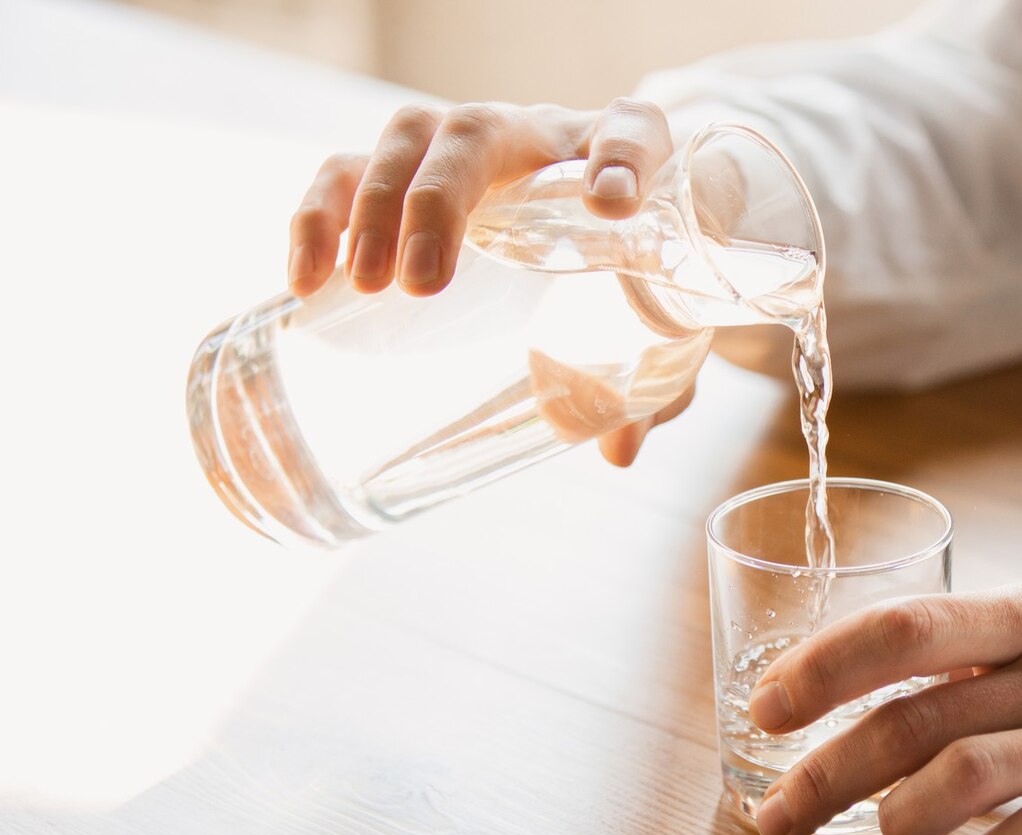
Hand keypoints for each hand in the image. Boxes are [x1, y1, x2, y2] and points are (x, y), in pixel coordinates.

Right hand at [287, 98, 685, 465]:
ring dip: (376, 206)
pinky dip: (317, 217)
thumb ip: (648, 388)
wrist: (600, 236)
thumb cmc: (629, 276)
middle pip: (480, 131)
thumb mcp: (651, 332)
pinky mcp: (402, 175)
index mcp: (615, 158)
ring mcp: (461, 148)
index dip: (623, 159)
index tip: (614, 206)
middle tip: (424, 283)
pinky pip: (347, 172)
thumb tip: (616, 449)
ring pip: (406, 140)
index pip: (632, 131)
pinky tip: (305, 282)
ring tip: (366, 286)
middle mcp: (534, 136)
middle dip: (442, 200)